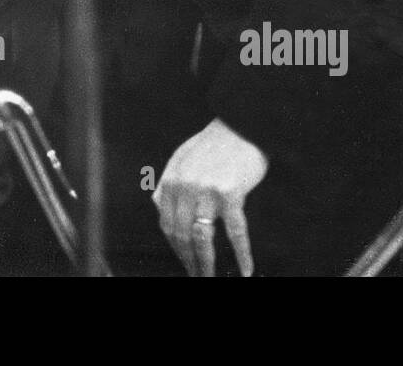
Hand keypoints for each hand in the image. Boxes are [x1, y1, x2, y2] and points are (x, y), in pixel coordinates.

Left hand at [154, 119, 267, 277]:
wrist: (241, 125)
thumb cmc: (214, 142)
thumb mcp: (182, 157)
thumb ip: (168, 181)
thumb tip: (157, 207)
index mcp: (171, 180)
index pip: (166, 223)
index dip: (174, 246)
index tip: (183, 260)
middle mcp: (184, 187)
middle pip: (181, 234)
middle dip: (188, 260)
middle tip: (195, 275)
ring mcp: (206, 191)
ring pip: (201, 238)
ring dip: (205, 263)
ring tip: (209, 277)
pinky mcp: (230, 194)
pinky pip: (235, 232)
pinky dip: (241, 253)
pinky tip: (246, 269)